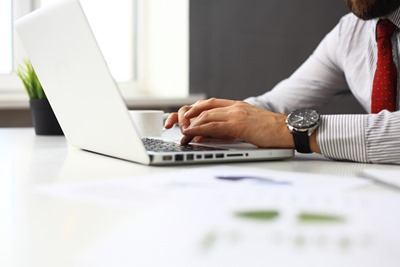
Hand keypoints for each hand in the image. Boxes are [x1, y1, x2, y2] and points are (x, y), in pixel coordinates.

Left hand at [165, 98, 294, 147]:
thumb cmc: (269, 132)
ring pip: (205, 115)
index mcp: (234, 106)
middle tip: (171, 124)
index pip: (206, 104)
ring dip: (189, 124)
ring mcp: (236, 113)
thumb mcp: (244, 128)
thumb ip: (224, 129)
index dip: (191, 111)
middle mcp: (233, 106)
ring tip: (178, 132)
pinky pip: (213, 124)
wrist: (288, 130)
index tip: (180, 119)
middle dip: (184, 115)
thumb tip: (203, 136)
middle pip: (201, 107)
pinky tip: (190, 132)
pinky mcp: (239, 123)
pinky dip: (198, 128)